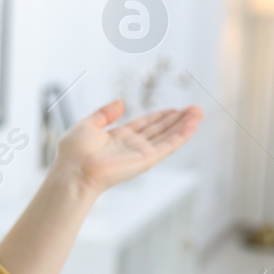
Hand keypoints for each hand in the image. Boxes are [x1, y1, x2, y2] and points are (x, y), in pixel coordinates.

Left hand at [52, 99, 202, 194]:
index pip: (144, 124)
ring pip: (168, 136)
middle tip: (194, 108)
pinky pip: (168, 145)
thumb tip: (121, 102)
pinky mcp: (147, 159)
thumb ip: (105, 113)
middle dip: (177, 119)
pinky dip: (182, 134)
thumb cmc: (74, 152)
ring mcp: (140, 153)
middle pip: (160, 129)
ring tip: (199, 112)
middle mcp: (132, 146)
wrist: (74, 170)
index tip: (174, 109)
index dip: (160, 116)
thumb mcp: (88, 124)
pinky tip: (193, 124)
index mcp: (118, 138)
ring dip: (184, 124)